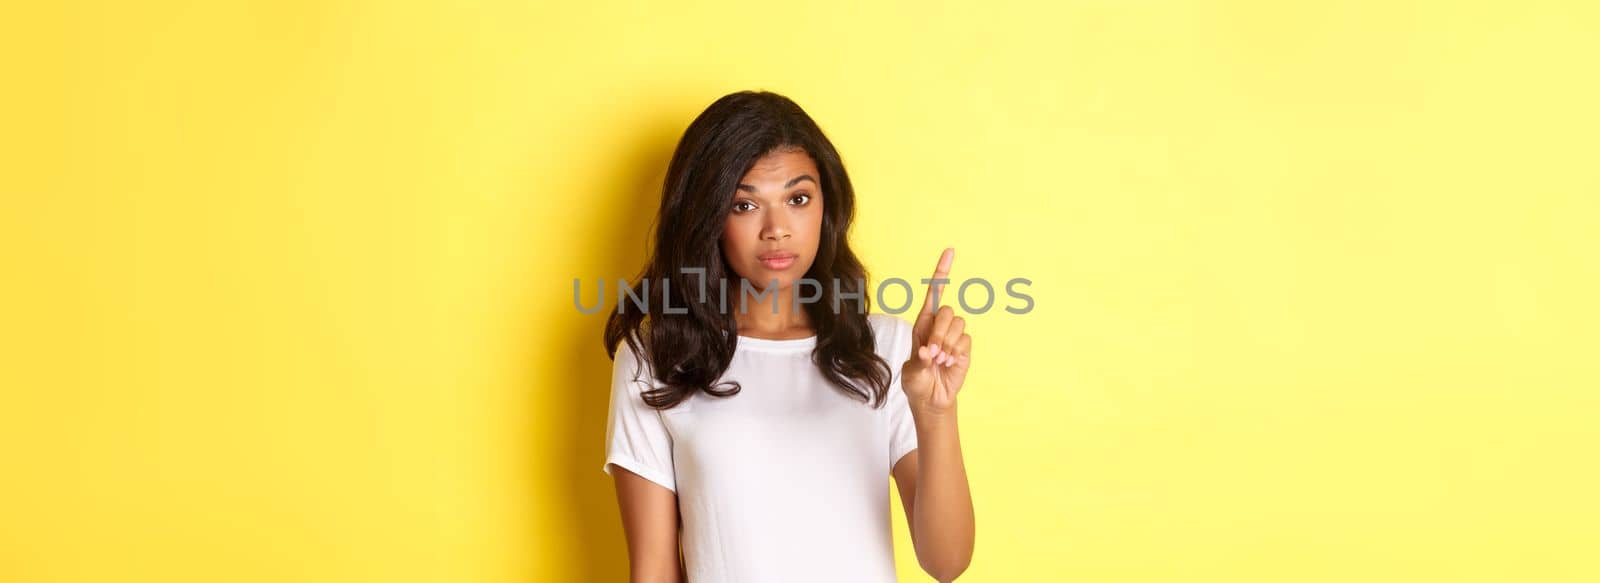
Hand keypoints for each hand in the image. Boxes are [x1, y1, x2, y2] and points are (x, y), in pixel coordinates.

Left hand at [901, 247, 970, 415]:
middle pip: (947, 311)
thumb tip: (928, 351)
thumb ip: (919, 360)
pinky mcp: (964, 347)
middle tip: (932, 354)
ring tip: (940, 360)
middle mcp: (938, 326)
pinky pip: (965, 340)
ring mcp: (953, 336)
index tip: (950, 252)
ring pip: (958, 325)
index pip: (934, 293)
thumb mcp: (911, 372)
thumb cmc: (916, 382)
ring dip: (947, 344)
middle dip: (939, 333)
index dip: (942, 272)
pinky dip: (956, 352)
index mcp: (922, 323)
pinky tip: (949, 363)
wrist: (931, 398)